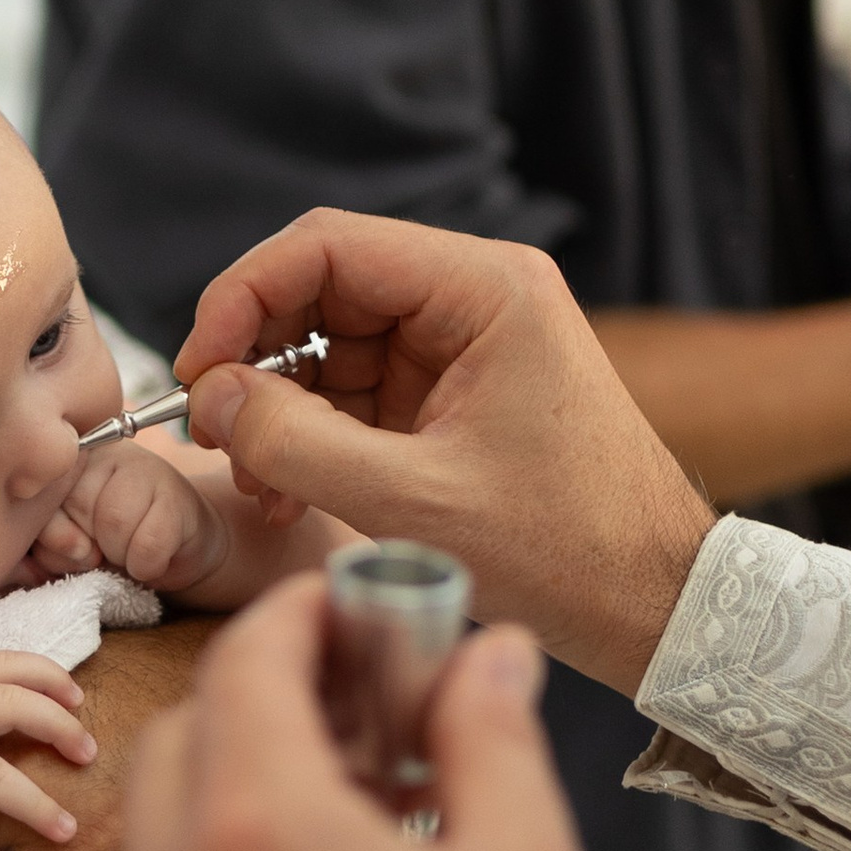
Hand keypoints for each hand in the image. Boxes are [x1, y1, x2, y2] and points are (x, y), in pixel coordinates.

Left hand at [33, 439, 229, 593]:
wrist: (175, 549)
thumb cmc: (110, 543)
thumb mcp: (67, 544)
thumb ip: (51, 539)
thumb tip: (76, 545)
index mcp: (68, 458)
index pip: (45, 497)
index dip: (55, 535)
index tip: (75, 543)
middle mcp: (105, 450)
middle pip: (79, 507)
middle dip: (89, 546)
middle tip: (105, 548)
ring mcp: (146, 466)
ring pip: (114, 522)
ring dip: (119, 556)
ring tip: (127, 552)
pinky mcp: (177, 495)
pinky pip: (148, 544)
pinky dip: (146, 566)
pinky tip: (150, 559)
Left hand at [126, 577, 667, 850]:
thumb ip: (487, 738)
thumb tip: (486, 649)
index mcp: (259, 828)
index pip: (247, 661)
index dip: (308, 613)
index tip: (371, 604)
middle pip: (189, 731)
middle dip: (267, 688)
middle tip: (379, 694)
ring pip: (164, 820)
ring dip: (239, 771)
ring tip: (368, 783)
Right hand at [175, 210, 713, 691]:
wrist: (653, 605)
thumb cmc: (567, 551)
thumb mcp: (413, 502)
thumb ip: (295, 444)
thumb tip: (211, 400)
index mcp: (484, 289)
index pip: (327, 245)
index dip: (243, 295)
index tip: (197, 367)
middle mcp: (474, 298)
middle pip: (321, 292)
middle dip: (256, 361)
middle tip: (215, 432)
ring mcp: (462, 347)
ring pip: (329, 347)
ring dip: (279, 410)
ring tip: (259, 485)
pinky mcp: (452, 395)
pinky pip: (355, 393)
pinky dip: (313, 437)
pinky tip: (289, 492)